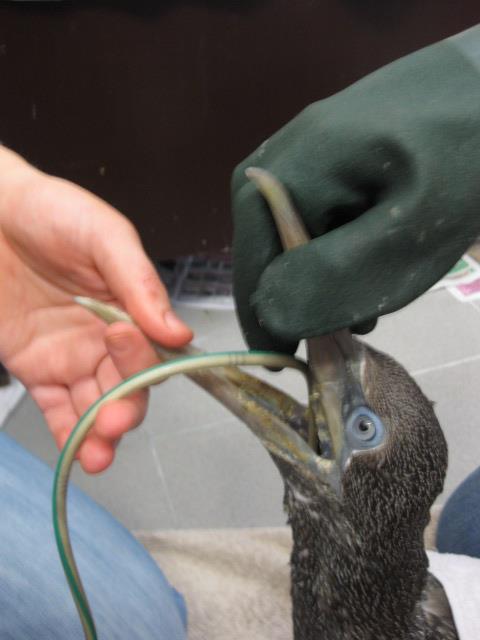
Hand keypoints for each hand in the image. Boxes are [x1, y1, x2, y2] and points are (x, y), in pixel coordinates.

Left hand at [0, 146, 191, 472]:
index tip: (122, 339)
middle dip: (125, 408)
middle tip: (115, 419)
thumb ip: (139, 283)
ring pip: (96, 406)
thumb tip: (178, 333)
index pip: (151, 349)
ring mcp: (71, 356)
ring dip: (100, 434)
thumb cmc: (51, 211)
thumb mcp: (105, 235)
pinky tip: (77, 453)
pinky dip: (68, 434)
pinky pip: (57, 409)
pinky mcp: (37, 367)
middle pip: (128, 387)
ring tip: (97, 452)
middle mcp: (105, 338)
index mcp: (131, 308)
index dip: (143, 358)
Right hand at [232, 28, 479, 352]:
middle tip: (371, 311)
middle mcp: (269, 166)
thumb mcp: (408, 233)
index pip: (251, 279)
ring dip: (333, 275)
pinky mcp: (318, 158)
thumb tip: (267, 316)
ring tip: (385, 279)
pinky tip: (380, 244)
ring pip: (292, 245)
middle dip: (315, 297)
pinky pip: (313, 221)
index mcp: (274, 181)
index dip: (279, 327)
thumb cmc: (462, 157)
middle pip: (270, 263)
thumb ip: (332, 278)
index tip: (316, 360)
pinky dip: (343, 247)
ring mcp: (294, 158)